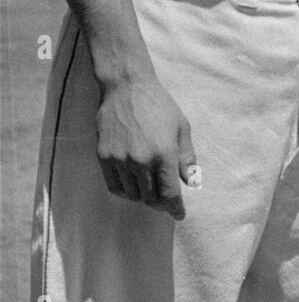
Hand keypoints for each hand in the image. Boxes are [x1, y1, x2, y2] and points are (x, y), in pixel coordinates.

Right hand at [96, 74, 198, 220]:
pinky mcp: (104, 156)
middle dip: (160, 203)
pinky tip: (132, 186)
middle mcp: (141, 160)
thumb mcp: (181, 127)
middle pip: (150, 198)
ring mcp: (120, 160)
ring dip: (143, 197)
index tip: (179, 214)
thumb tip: (191, 181)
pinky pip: (114, 186)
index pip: (170, 193)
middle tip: (165, 200)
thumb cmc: (158, 105)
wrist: (126, 87)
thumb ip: (186, 157)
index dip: (175, 208)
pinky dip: (125, 191)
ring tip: (149, 190)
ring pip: (132, 194)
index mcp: (163, 153)